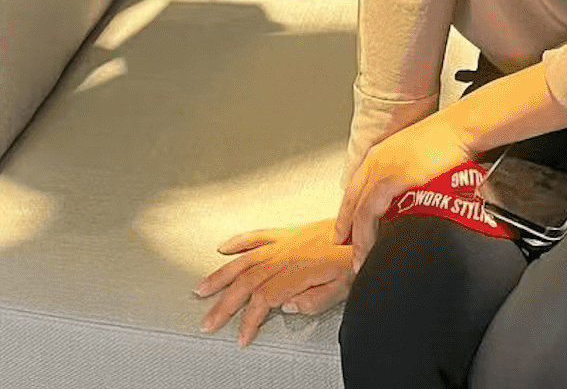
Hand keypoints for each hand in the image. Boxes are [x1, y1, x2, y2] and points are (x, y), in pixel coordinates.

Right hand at [194, 218, 353, 346]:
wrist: (365, 229)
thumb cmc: (355, 260)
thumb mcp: (343, 288)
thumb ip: (314, 301)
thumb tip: (288, 307)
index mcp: (298, 270)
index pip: (264, 299)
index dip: (249, 320)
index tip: (241, 336)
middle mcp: (286, 254)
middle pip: (247, 281)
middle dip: (224, 304)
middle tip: (208, 321)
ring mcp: (284, 242)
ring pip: (244, 259)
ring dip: (221, 275)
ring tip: (201, 289)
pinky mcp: (287, 233)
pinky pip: (257, 235)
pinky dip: (238, 242)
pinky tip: (223, 249)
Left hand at [334, 112, 478, 268]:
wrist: (463, 128)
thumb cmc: (451, 139)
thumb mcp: (422, 156)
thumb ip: (410, 175)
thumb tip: (412, 196)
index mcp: (382, 153)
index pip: (357, 186)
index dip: (349, 209)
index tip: (347, 228)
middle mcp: (377, 160)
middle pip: (352, 198)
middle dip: (346, 225)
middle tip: (344, 247)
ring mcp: (382, 168)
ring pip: (358, 209)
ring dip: (357, 237)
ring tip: (358, 259)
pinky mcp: (391, 178)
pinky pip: (369, 211)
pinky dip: (366, 233)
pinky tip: (367, 249)